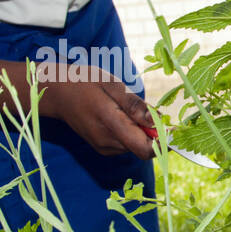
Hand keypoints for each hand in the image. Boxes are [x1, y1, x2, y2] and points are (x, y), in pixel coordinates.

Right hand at [36, 62, 155, 158]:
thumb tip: (158, 121)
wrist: (58, 93)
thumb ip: (135, 106)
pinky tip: (120, 116)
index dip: (164, 144)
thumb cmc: (86, 82)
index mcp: (110, 123)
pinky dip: (130, 133)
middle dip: (152, 133)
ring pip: (135, 146)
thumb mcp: (113, 85)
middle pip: (142, 147)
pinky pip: (125, 144)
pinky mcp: (102, 148)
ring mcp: (103, 147)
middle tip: (147, 109)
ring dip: (140, 131)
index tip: (172, 130)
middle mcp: (107, 142)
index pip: (145, 149)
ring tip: (126, 109)